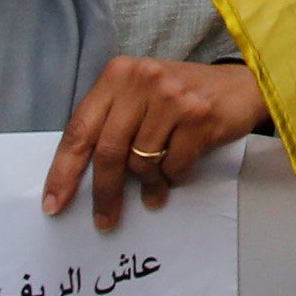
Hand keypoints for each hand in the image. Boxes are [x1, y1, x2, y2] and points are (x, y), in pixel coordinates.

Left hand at [43, 58, 267, 230]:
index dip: (63, 171)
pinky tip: (180, 170)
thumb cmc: (181, 98)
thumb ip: (113, 124)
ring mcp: (172, 96)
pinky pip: (173, 165)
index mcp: (117, 75)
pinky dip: (174, 177)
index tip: (54, 204)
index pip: (79, 129)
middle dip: (104, 193)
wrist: (241, 85)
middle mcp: (142, 80)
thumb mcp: (140, 98)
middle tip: (105, 220)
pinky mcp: (198, 115)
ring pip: (142, 161)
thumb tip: (82, 177)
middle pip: (108, 150)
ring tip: (156, 191)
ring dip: (149, 185)